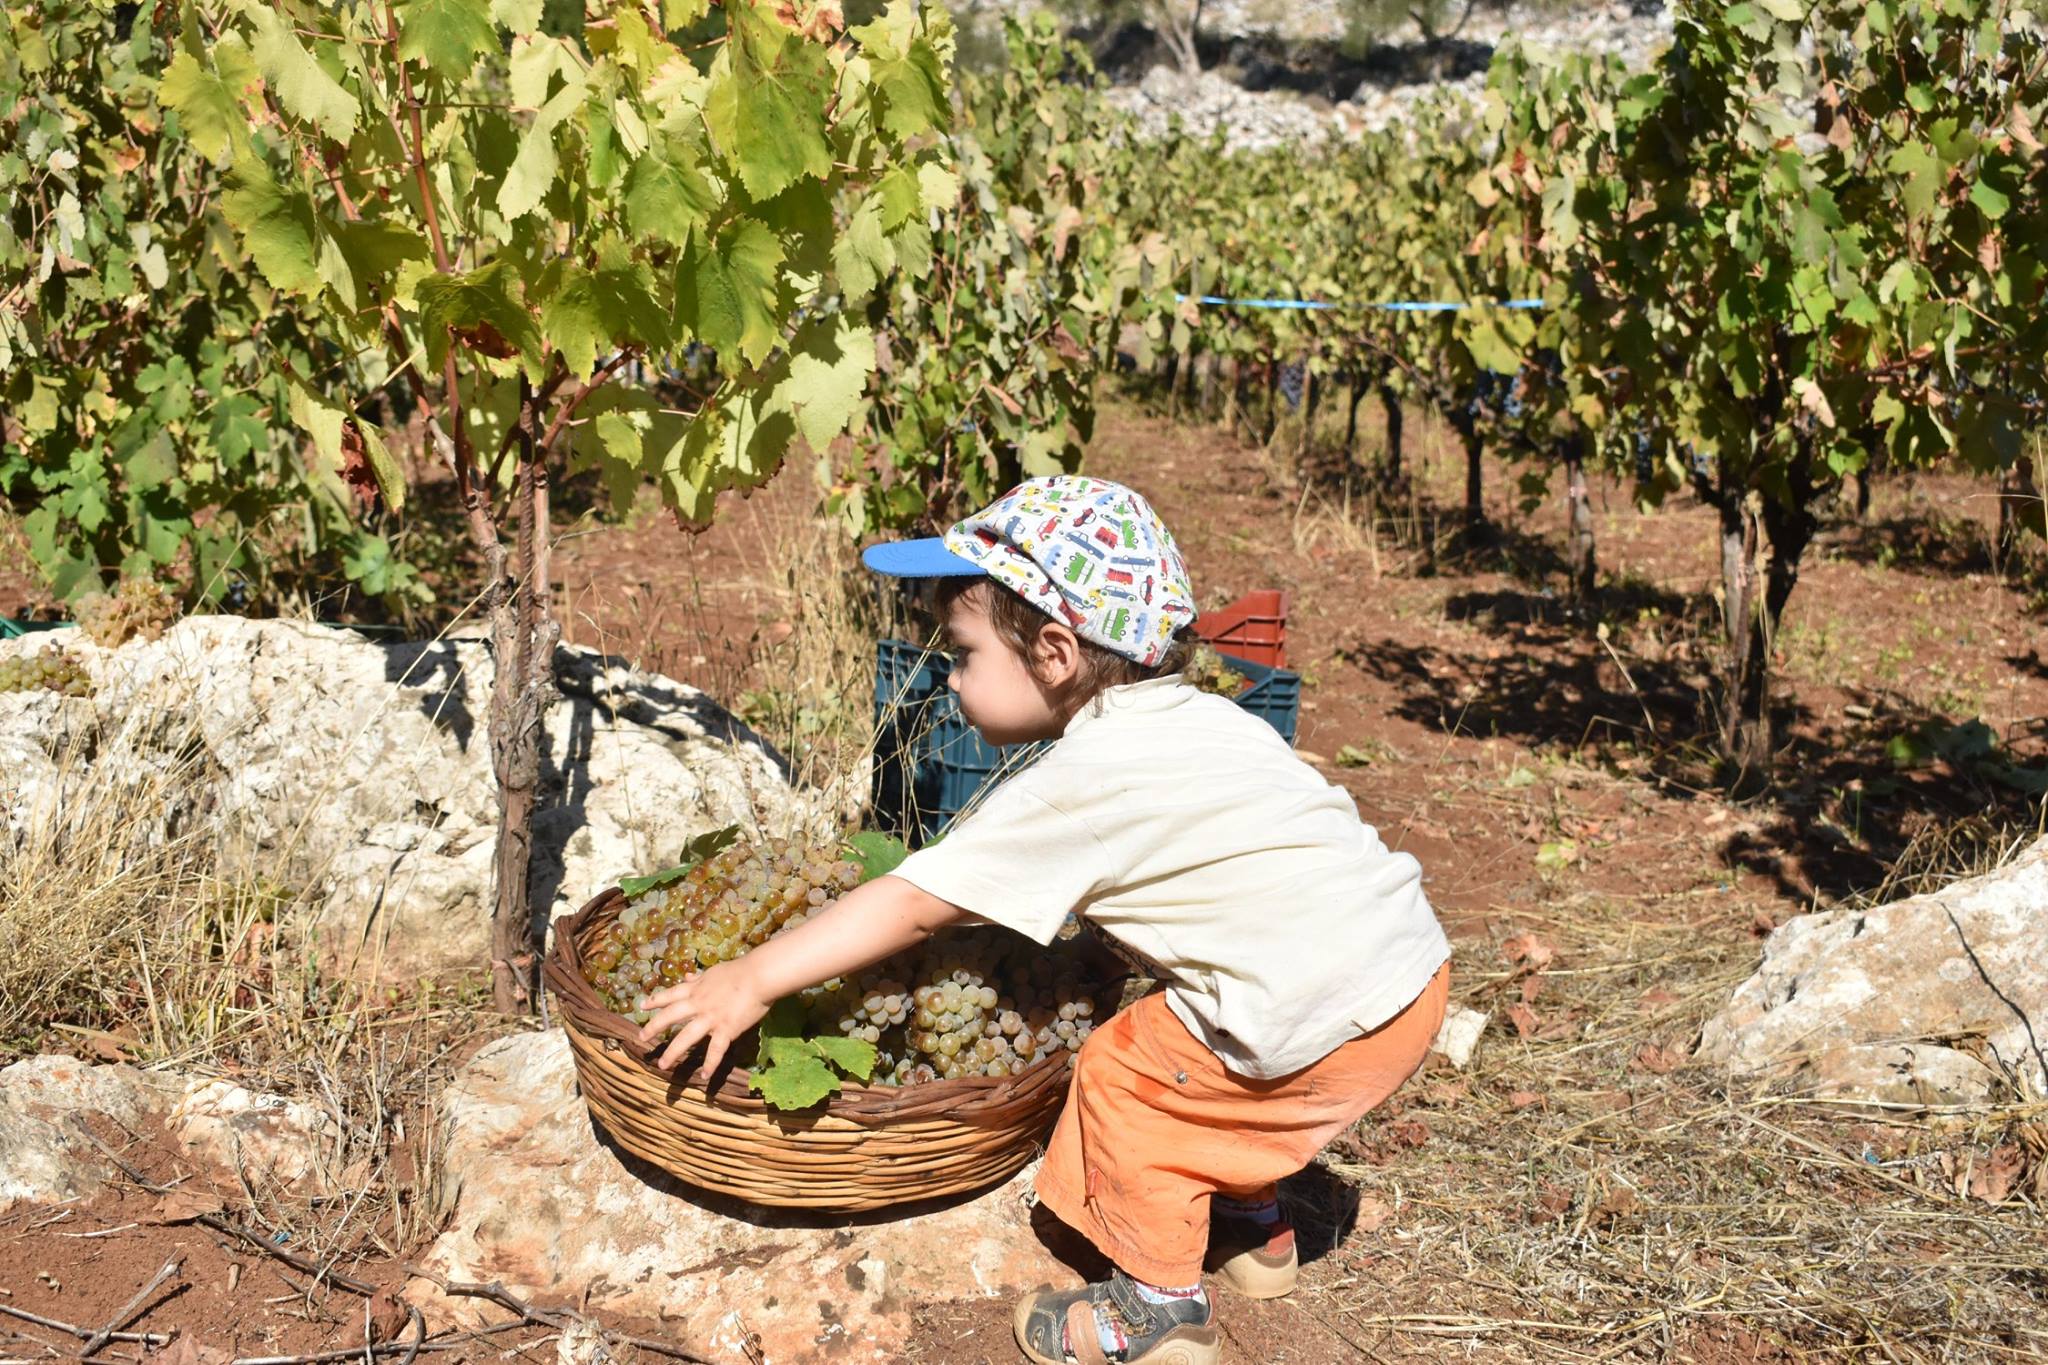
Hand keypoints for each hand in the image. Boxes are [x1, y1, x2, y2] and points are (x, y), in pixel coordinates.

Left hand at [635, 958, 773, 1082]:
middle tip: (641, 1037)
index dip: (656, 1000)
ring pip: (686, 1037)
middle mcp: (698, 1004)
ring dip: (673, 1052)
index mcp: (696, 989)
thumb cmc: (740, 971)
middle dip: (654, 1027)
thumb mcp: (714, 972)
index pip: (671, 994)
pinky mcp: (726, 1029)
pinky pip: (716, 1050)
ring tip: (662, 1065)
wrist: (759, 976)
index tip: (642, 1006)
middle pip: (671, 1016)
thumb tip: (687, 976)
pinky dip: (710, 1064)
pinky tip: (704, 1077)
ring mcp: (710, 1018)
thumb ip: (699, 977)